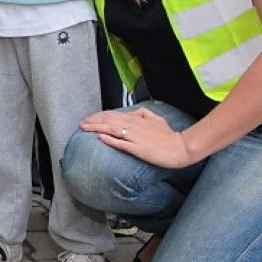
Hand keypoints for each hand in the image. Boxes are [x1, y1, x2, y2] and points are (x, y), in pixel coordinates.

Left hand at [79, 107, 194, 168]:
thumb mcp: (156, 119)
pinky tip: (100, 137)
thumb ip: (143, 113)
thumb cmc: (169, 135)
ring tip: (84, 128)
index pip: (112, 114)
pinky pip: (121, 143)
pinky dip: (109, 139)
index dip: (98, 115)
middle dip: (93, 120)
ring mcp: (135, 137)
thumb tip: (132, 112)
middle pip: (108, 120)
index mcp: (137, 118)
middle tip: (81, 123)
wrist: (180, 148)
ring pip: (111, 129)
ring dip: (96, 127)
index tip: (88, 118)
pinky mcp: (138, 148)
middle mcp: (134, 126)